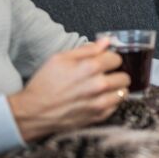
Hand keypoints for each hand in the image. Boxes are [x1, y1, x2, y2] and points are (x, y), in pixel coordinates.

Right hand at [7, 39, 129, 141]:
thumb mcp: (59, 59)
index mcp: (90, 67)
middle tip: (106, 75)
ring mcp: (100, 102)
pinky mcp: (99, 116)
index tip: (104, 62)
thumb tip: (106, 41)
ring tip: (104, 88)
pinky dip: (111, 102)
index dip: (110, 59)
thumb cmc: (44, 84)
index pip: (117, 58)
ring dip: (116, 89)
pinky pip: (116, 106)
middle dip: (116, 73)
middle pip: (125, 76)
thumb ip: (86, 49)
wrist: (33, 112)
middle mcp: (99, 85)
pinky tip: (99, 98)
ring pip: (123, 92)